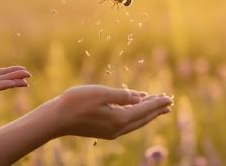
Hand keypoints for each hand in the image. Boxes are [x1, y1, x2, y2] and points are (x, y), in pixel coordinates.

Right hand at [33, 85, 172, 139]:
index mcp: (120, 119)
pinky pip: (126, 123)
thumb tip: (139, 97)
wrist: (56, 120)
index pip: (144, 109)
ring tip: (156, 107)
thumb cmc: (76, 103)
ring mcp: (111, 132)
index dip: (157, 102)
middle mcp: (118, 128)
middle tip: (169, 103)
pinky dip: (134, 115)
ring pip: (135, 122)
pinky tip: (133, 109)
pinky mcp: (104, 131)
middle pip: (143, 118)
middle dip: (156, 110)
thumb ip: (122, 95)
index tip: (169, 97)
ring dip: (146, 113)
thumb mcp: (101, 93)